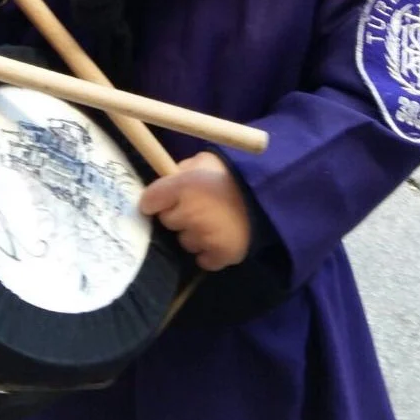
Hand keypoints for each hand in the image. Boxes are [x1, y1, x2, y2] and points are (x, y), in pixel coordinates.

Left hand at [140, 151, 250, 271]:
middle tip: (198, 206)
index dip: (155, 200)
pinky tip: (220, 237)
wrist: (270, 194)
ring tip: (214, 221)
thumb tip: (166, 179)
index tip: (163, 199)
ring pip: (185, 241)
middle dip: (178, 214)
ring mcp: (203, 237)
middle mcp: (188, 213)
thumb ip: (182, 169)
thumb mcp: (205, 159)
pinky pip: (202, 259)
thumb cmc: (233, 173)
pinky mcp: (219, 256)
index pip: (148, 201)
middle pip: (166, 221)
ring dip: (194, 234)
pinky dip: (209, 252)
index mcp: (182, 186)